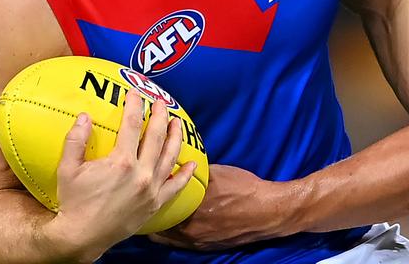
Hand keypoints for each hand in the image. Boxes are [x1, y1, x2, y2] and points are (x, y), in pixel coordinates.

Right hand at [46, 90, 197, 261]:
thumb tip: (84, 116)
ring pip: (170, 157)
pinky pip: (176, 186)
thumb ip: (76, 140)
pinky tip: (192, 163)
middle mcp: (141, 173)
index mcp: (121, 162)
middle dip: (160, 116)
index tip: (135, 95)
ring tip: (177, 123)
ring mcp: (151, 189)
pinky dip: (186, 174)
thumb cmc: (74, 202)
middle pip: (156, 136)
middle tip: (161, 103)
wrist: (83, 236)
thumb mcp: (67, 169)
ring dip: (176, 137)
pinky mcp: (155, 204)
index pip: (132, 125)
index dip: (134, 106)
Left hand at [151, 164, 290, 249]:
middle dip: (152, 217)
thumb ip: (196, 172)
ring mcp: (198, 242)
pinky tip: (178, 224)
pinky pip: (182, 242)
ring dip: (164, 227)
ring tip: (158, 216)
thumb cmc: (244, 189)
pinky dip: (176, 234)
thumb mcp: (217, 173)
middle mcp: (191, 231)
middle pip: (159, 229)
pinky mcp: (207, 247)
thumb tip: (181, 161)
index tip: (140, 193)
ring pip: (169, 238)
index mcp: (191, 211)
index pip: (158, 209)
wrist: (268, 211)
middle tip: (145, 205)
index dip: (148, 201)